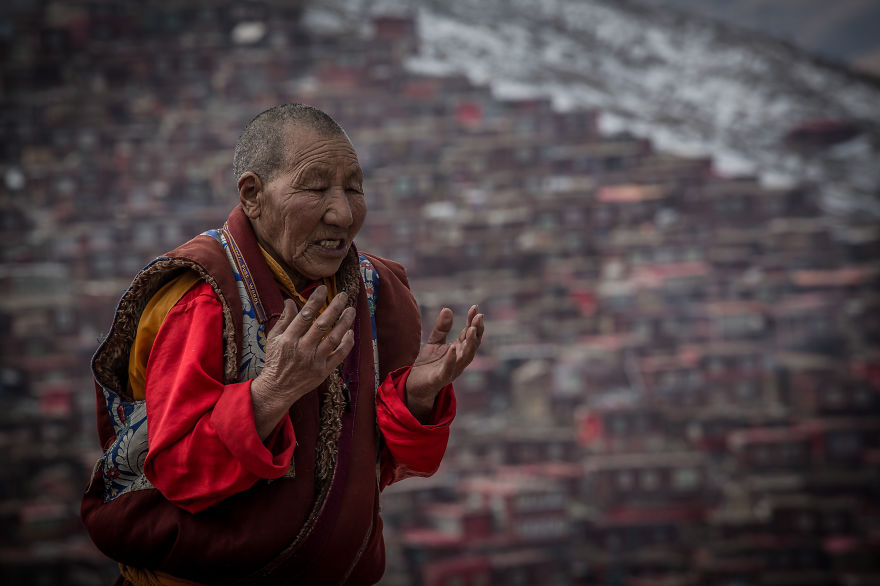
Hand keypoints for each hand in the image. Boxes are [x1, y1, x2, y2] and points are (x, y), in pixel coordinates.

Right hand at [251, 286, 355, 439]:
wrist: (278, 388)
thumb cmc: (276, 360)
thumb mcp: (273, 338)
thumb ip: (284, 319)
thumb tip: (290, 300)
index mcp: (289, 339)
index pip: (304, 316)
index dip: (315, 301)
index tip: (323, 289)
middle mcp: (303, 349)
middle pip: (322, 325)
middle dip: (334, 308)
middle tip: (344, 295)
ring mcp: (315, 361)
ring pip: (333, 338)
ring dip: (344, 323)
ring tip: (351, 310)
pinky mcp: (324, 371)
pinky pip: (339, 355)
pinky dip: (347, 343)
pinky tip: (350, 332)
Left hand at [406, 305, 484, 420]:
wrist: (414, 385)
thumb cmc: (427, 364)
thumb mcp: (434, 342)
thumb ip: (441, 328)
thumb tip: (447, 309)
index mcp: (459, 350)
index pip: (469, 334)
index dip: (473, 321)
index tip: (475, 308)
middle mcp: (459, 360)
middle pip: (472, 344)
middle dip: (477, 330)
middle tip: (479, 316)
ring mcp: (452, 370)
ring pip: (465, 357)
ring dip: (470, 343)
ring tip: (471, 329)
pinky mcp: (440, 378)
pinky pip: (448, 369)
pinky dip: (451, 359)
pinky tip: (452, 348)